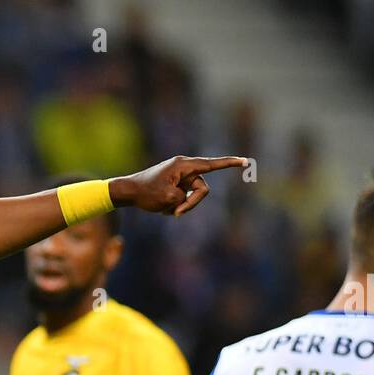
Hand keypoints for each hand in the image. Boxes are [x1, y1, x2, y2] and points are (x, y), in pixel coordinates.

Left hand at [111, 155, 248, 217]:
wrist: (127, 191)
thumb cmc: (145, 193)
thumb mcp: (168, 199)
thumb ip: (185, 198)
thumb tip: (186, 197)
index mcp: (184, 165)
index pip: (212, 164)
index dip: (230, 164)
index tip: (246, 161)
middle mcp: (184, 168)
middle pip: (202, 189)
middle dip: (192, 203)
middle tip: (177, 213)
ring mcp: (179, 176)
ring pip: (192, 195)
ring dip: (182, 206)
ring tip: (165, 209)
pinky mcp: (175, 184)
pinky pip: (183, 197)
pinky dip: (175, 205)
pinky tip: (161, 206)